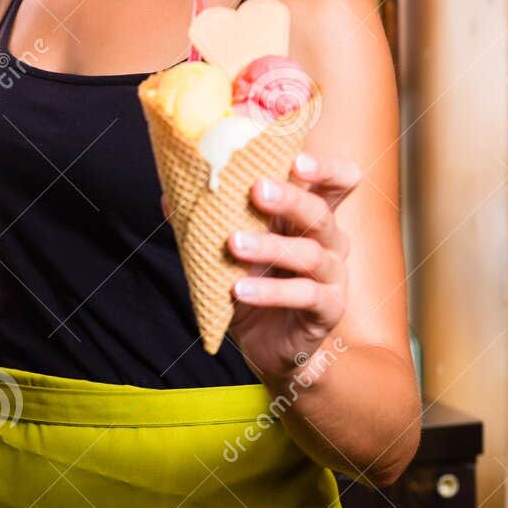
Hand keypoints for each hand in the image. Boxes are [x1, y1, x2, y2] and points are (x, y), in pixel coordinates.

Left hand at [224, 152, 359, 387]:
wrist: (268, 348)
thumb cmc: (255, 289)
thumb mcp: (230, 254)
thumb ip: (209, 224)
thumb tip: (169, 195)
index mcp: (310, 218)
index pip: (337, 182)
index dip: (324, 167)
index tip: (296, 158)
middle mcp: (330, 242)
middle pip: (320, 211)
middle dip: (290, 197)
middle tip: (256, 189)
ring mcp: (333, 276)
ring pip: (310, 253)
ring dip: (270, 246)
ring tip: (233, 244)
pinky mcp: (328, 309)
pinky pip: (305, 296)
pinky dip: (270, 292)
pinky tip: (239, 290)